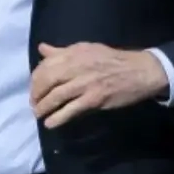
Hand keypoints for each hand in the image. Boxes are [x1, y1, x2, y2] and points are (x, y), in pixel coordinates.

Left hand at [30, 43, 168, 127]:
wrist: (140, 71)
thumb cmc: (113, 60)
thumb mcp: (87, 49)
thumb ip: (63, 51)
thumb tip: (42, 49)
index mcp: (75, 52)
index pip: (46, 65)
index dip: (35, 79)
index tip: (34, 88)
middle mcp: (78, 65)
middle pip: (47, 80)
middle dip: (36, 94)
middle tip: (34, 104)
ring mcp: (86, 83)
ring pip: (57, 96)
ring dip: (44, 107)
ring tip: (38, 115)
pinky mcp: (94, 98)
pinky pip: (71, 110)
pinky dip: (58, 118)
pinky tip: (51, 123)